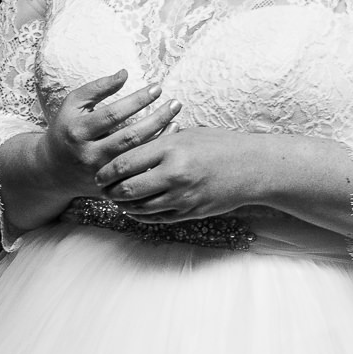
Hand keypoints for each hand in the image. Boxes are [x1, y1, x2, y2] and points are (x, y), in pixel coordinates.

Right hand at [37, 71, 180, 198]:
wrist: (53, 170)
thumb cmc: (66, 129)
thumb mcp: (72, 105)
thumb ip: (97, 88)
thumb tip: (125, 74)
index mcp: (78, 132)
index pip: (113, 114)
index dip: (137, 100)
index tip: (157, 88)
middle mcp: (89, 154)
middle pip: (130, 137)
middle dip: (157, 118)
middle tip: (175, 103)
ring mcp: (101, 173)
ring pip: (138, 156)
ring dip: (161, 135)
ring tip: (176, 116)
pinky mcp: (111, 186)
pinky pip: (140, 171)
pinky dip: (157, 154)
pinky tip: (169, 137)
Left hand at [98, 127, 267, 221]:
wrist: (253, 167)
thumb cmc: (219, 145)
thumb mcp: (185, 135)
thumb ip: (156, 144)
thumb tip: (126, 151)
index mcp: (170, 150)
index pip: (124, 163)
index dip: (106, 171)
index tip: (99, 173)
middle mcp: (174, 175)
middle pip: (126, 189)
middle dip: (109, 191)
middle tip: (102, 188)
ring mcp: (183, 197)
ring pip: (139, 208)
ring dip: (122, 205)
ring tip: (115, 199)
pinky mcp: (190, 212)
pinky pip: (157, 218)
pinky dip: (141, 215)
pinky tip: (134, 209)